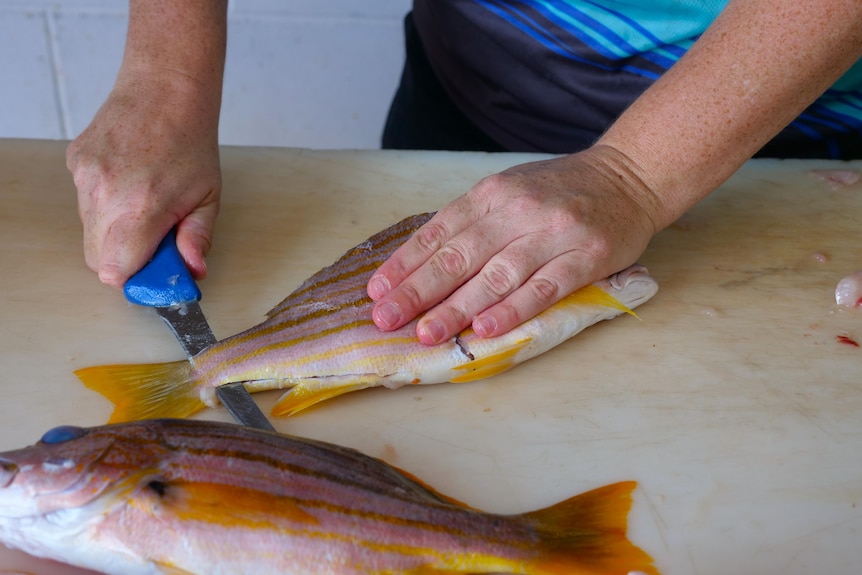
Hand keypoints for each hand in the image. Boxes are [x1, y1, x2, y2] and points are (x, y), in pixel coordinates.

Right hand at [66, 73, 220, 287]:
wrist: (165, 91)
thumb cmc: (191, 144)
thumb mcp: (207, 197)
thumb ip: (197, 239)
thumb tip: (192, 271)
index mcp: (141, 208)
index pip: (114, 271)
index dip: (134, 277)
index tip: (153, 269)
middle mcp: (105, 195)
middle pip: (97, 258)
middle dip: (124, 259)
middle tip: (153, 240)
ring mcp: (84, 177)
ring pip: (89, 231)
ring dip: (114, 230)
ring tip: (144, 202)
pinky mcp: (75, 163)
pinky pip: (84, 201)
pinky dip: (104, 203)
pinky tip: (129, 181)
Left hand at [367, 145, 662, 344]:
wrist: (629, 177)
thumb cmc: (560, 190)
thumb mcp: (509, 190)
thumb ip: (471, 220)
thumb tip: (422, 263)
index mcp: (492, 192)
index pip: (438, 231)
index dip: (405, 264)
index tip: (376, 293)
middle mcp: (518, 209)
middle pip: (460, 255)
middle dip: (418, 291)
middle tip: (387, 320)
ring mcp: (553, 233)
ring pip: (497, 274)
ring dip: (458, 307)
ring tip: (428, 333)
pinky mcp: (585, 257)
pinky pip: (544, 287)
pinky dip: (513, 309)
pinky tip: (486, 328)